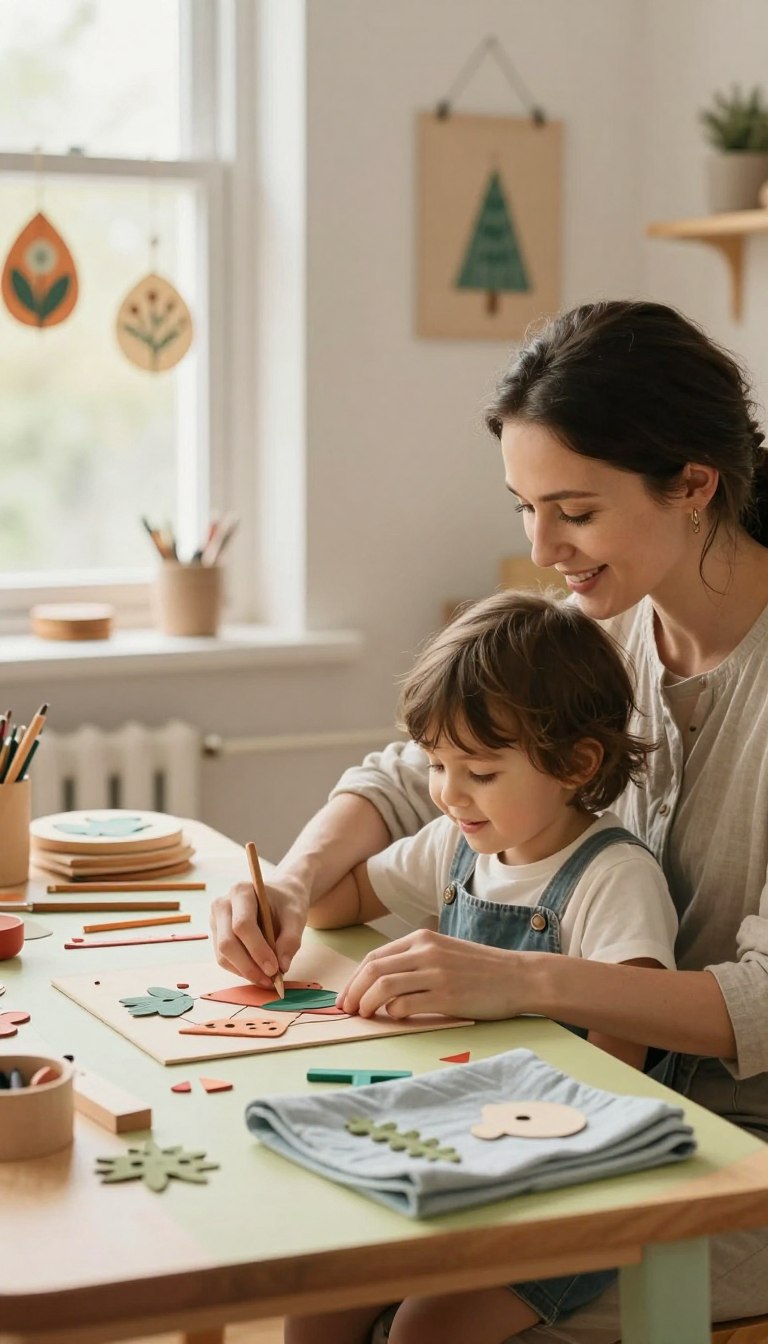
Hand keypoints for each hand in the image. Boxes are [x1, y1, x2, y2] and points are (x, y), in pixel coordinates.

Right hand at [210, 874, 308, 983]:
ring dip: (245, 972)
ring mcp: (216, 921)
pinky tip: (258, 973)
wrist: (279, 897)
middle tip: (270, 980)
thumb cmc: (287, 903)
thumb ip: (291, 940)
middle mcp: (222, 904)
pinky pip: (223, 959)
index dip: (257, 950)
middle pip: (227, 943)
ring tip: (267, 979)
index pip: (242, 925)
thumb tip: (282, 967)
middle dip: (249, 966)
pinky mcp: (216, 935)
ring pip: (223, 955)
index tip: (275, 968)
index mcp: (241, 892)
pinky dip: (241, 970)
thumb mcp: (296, 916)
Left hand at [336, 929, 525, 1020]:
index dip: (354, 978)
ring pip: (384, 986)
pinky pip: (406, 1005)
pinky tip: (394, 1018)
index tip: (346, 996)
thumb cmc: (481, 969)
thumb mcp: (445, 952)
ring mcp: (436, 973)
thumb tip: (380, 983)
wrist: (519, 977)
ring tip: (364, 1015)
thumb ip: (416, 960)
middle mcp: (426, 952)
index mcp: (422, 939)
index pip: (375, 957)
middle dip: (353, 991)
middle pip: (373, 970)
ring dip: (367, 1003)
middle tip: (346, 1009)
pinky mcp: (447, 996)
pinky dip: (392, 1013)